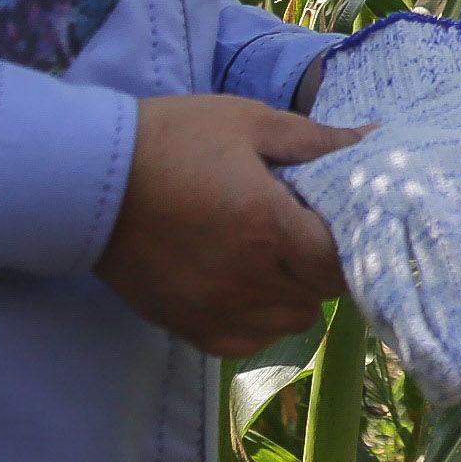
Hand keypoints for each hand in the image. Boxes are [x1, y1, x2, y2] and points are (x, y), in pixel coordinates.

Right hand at [94, 94, 360, 356]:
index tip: (338, 216)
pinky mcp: (190, 329)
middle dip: (325, 261)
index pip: (343, 260)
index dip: (353, 240)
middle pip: (323, 292)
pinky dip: (260, 317)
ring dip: (296, 291)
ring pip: (292, 321)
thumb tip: (373, 141)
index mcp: (268, 226)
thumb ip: (316, 140)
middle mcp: (249, 278)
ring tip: (273, 253)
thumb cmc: (172, 140)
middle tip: (303, 228)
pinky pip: (251, 340)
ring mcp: (217, 310)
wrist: (87, 179)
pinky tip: (245, 281)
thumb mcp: (248, 121)